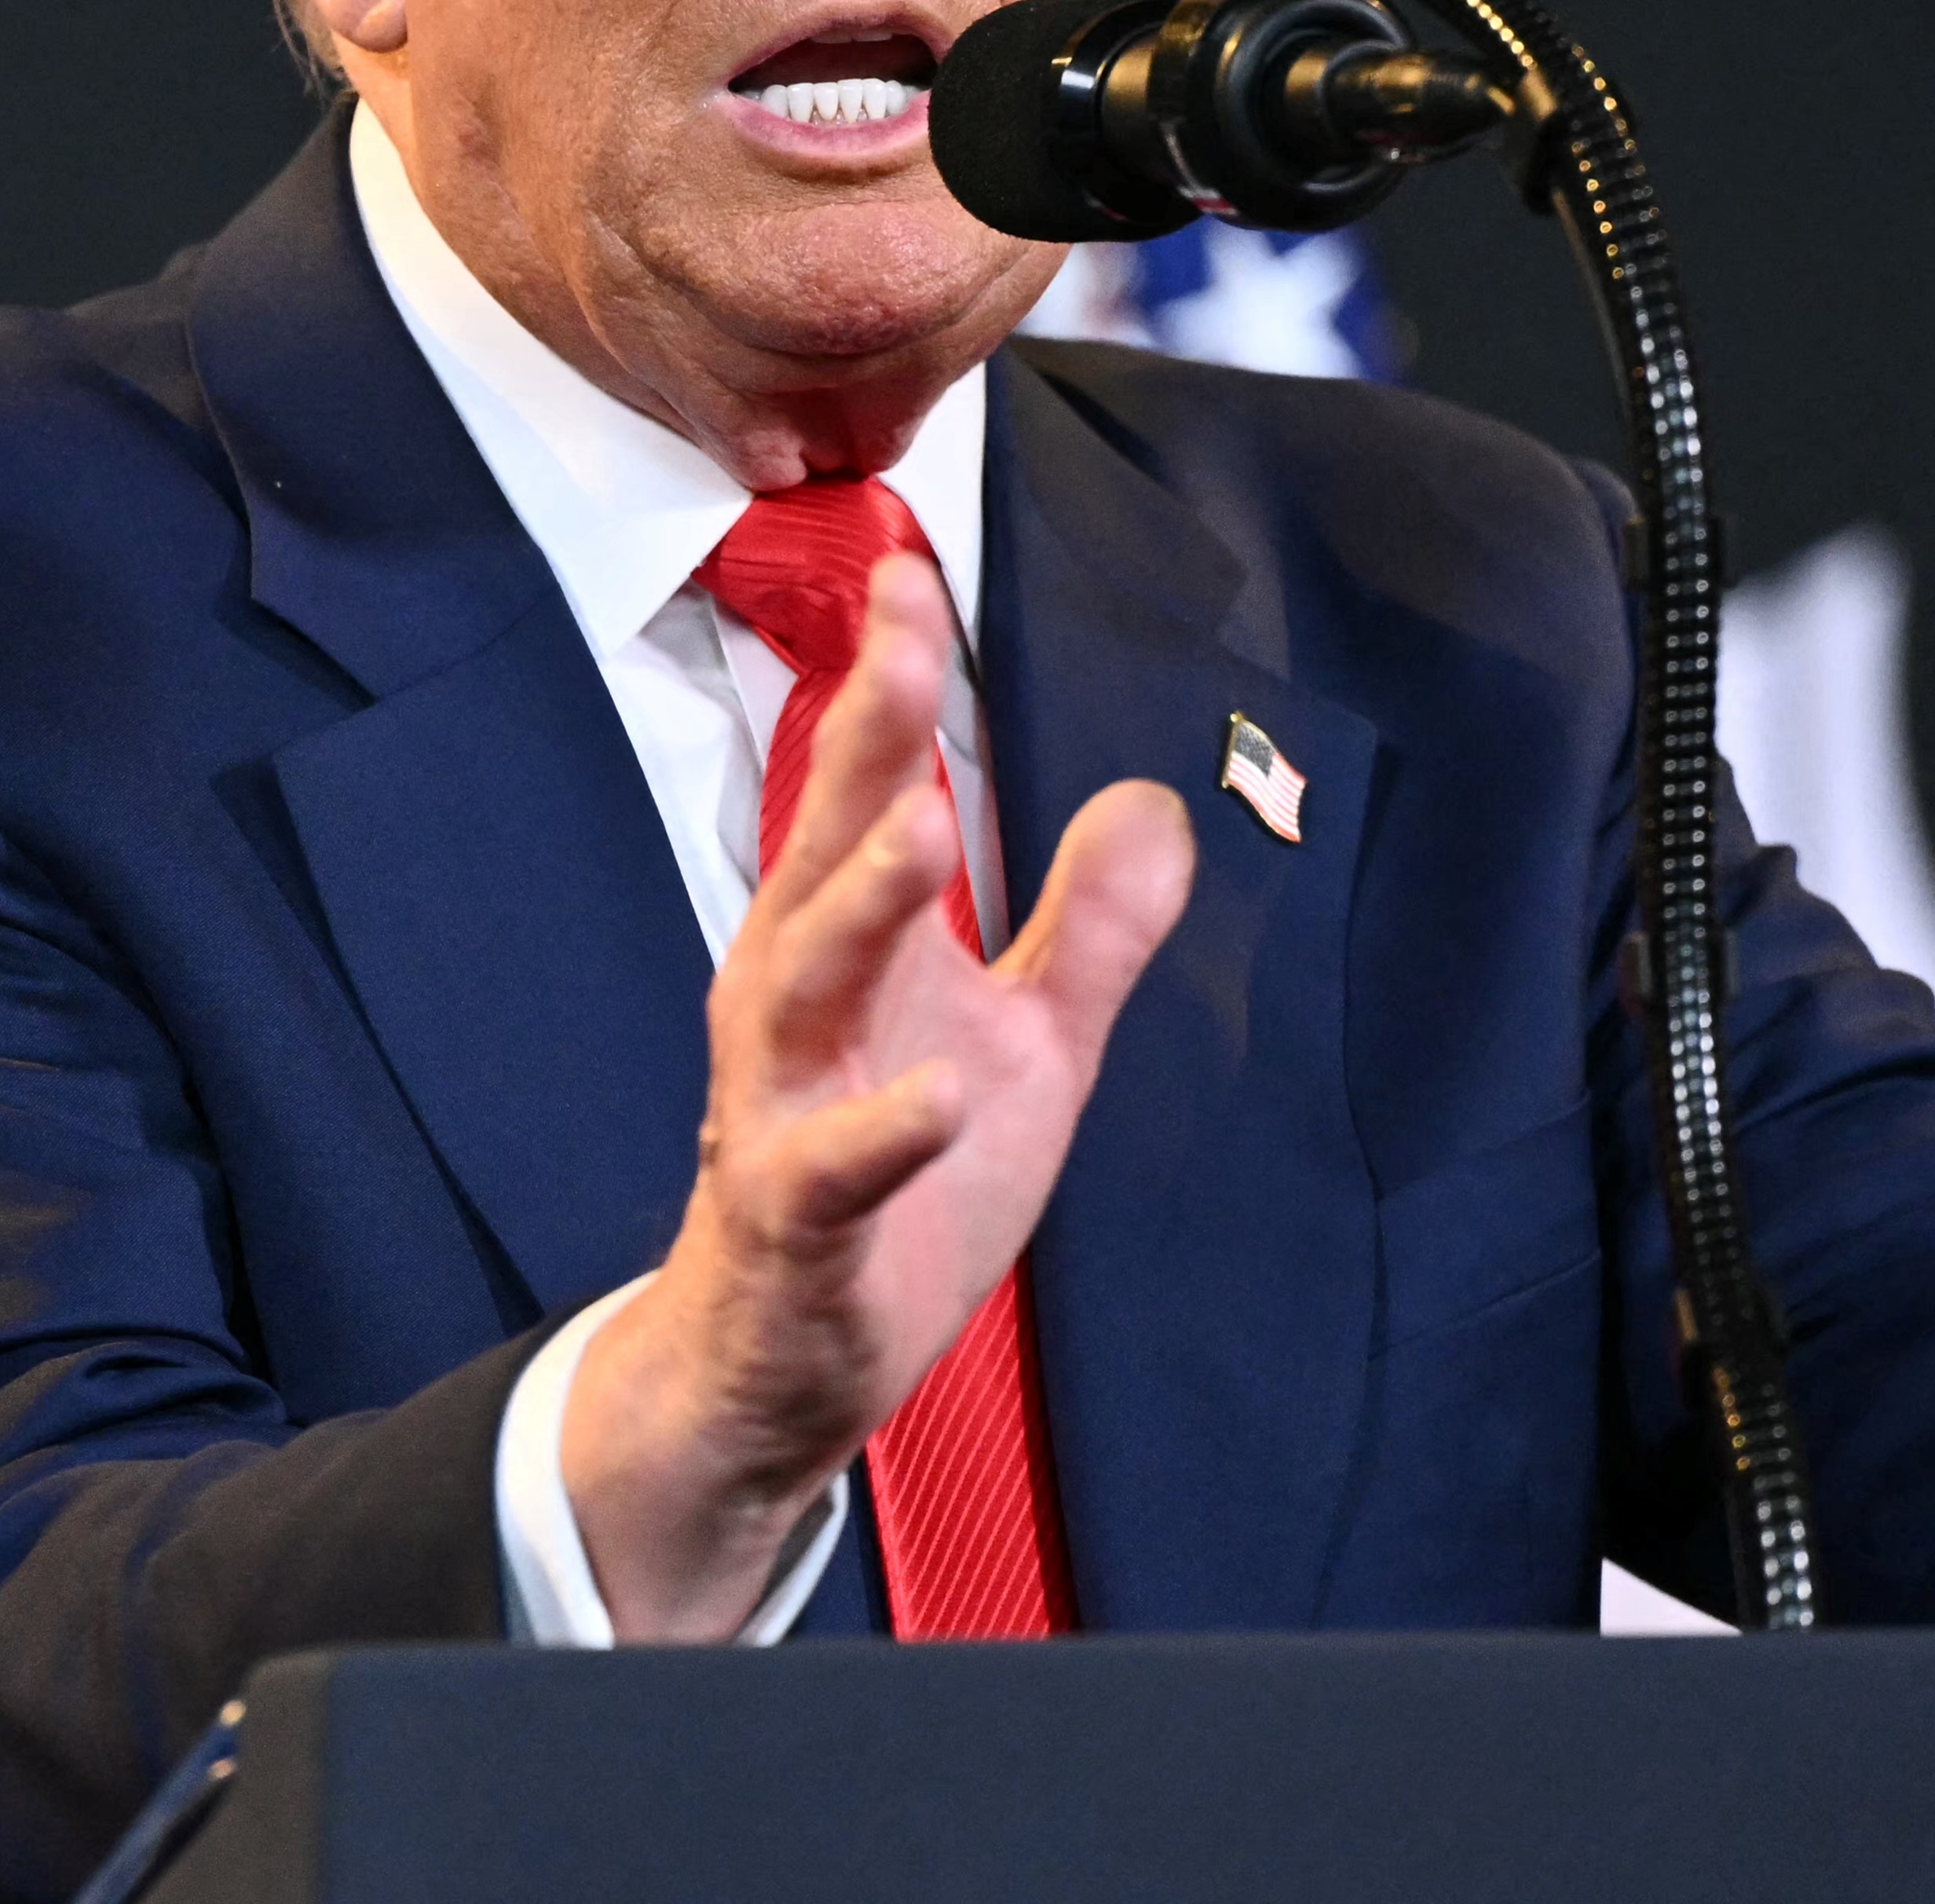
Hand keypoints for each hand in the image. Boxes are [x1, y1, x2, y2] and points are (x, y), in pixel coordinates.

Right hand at [560, 555, 1191, 1638]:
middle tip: (906, 645)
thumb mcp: (1024, 1047)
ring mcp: (778, 1110)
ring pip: (806, 986)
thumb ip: (1089, 930)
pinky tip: (940, 1097)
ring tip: (919, 820)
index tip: (911, 572)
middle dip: (861, 745)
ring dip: (861, 903)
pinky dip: (881, 1133)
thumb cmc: (890, 1182)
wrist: (781, 1362)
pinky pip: (829, 1170)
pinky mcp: (792, 1225)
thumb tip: (1155, 801)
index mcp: (838, 945)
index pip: (860, 789)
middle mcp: (790, 1004)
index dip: (887, 681)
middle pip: (822, 853)